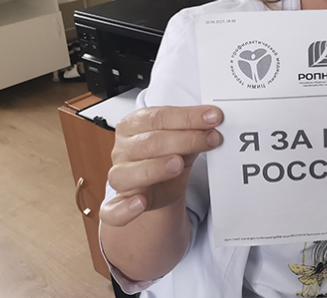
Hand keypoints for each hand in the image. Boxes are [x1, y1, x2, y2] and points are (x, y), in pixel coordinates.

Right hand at [99, 106, 223, 226]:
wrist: (161, 188)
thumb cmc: (168, 157)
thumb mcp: (183, 141)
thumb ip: (194, 131)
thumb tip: (212, 120)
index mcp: (133, 126)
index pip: (158, 117)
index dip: (187, 117)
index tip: (213, 117)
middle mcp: (122, 150)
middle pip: (150, 143)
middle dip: (184, 140)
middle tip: (209, 139)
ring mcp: (119, 176)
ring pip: (129, 173)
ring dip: (155, 168)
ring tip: (178, 165)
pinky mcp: (119, 204)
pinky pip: (114, 210)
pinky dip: (125, 209)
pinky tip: (141, 203)